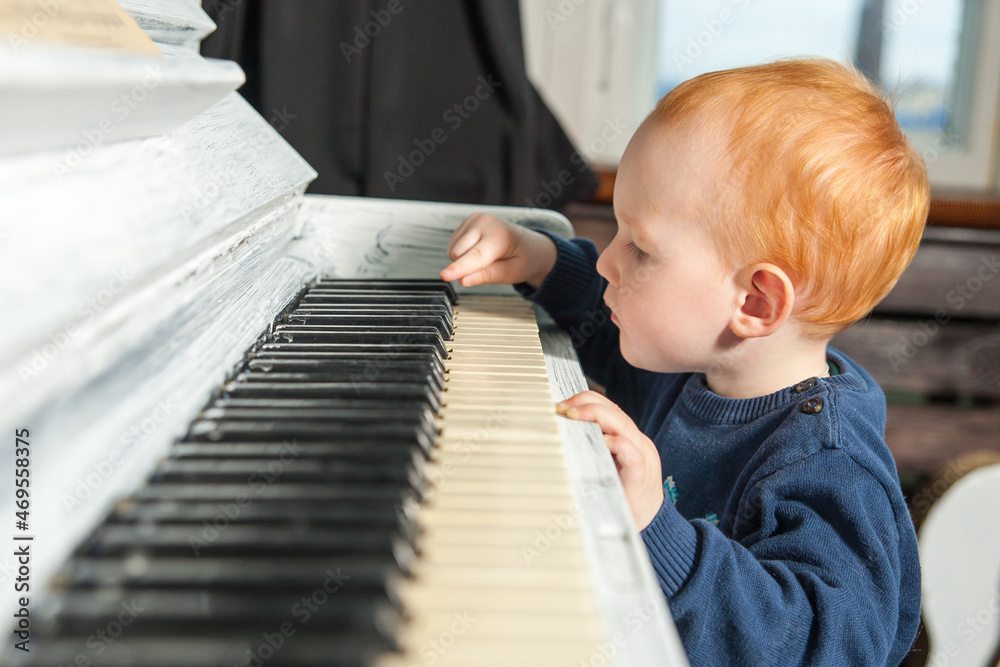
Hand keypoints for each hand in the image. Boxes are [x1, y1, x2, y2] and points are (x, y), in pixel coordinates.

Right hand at [439, 213, 556, 288]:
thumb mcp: (511, 273)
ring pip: (453, 250)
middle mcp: (486, 222)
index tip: (444, 275)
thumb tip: (464, 280)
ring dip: (464, 260)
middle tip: (490, 266)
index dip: (459, 268)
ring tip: (487, 257)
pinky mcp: (467, 221)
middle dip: (467, 267)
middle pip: (459, 254)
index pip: (475, 256)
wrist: (530, 246)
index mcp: (500, 235)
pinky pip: (453, 245)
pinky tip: (479, 250)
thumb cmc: (523, 259)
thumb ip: (487, 276)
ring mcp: (475, 219)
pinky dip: (463, 253)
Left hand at [557, 391, 663, 529]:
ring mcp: (642, 457)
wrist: (648, 525)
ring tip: (574, 416)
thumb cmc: (621, 497)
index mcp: (628, 438)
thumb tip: (559, 435)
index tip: (563, 405)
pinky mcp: (641, 476)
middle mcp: (637, 443)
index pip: (610, 408)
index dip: (586, 401)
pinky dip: (618, 444)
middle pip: (615, 412)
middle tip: (564, 408)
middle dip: (587, 404)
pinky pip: (632, 453)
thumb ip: (591, 450)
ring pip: (623, 425)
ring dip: (596, 416)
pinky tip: (602, 441)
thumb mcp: (603, 467)